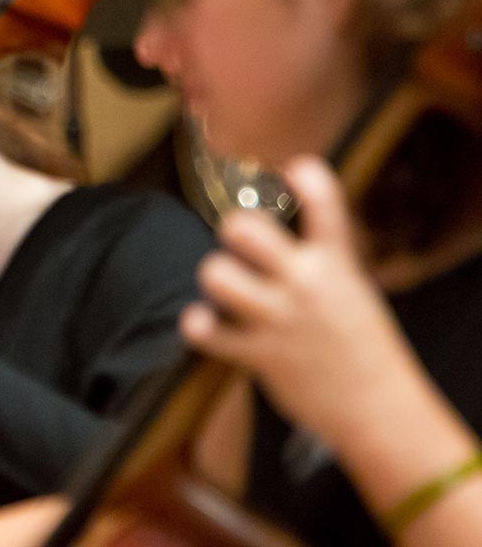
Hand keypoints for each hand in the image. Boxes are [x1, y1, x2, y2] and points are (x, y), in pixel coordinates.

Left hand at [180, 156, 424, 443]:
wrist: (379, 406)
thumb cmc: (359, 343)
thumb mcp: (350, 287)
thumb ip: (318, 256)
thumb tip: (277, 231)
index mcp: (336, 261)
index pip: (324, 201)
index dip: (304, 176)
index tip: (292, 169)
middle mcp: (306, 282)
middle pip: (244, 230)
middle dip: (234, 229)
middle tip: (240, 244)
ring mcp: (279, 318)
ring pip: (216, 274)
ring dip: (214, 277)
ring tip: (225, 289)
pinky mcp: (258, 354)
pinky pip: (205, 330)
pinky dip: (197, 325)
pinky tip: (204, 323)